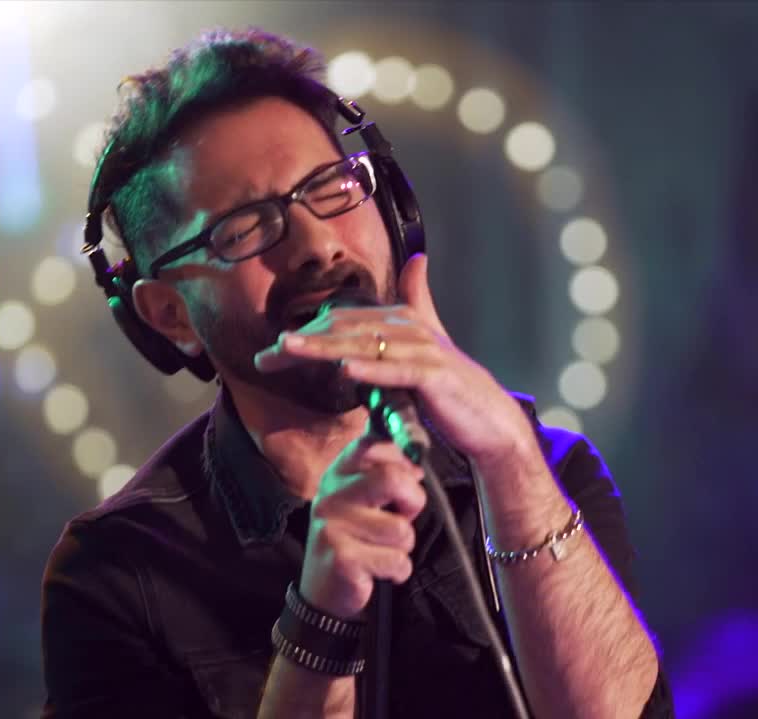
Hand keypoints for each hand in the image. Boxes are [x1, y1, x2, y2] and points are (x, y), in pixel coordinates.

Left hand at [255, 254, 546, 481]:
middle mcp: (411, 327)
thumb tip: (417, 260)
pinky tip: (344, 369)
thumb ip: (419, 300)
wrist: (489, 420)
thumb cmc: (451, 388)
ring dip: (325, 347)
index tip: (271, 354)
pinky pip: (397, 371)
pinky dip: (371, 369)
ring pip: (365, 346)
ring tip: (291, 349)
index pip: (343, 321)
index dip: (306, 334)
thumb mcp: (429, 342)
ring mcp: (424, 351)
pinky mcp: (435, 376)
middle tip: (268, 354)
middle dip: (305, 341)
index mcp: (402, 318)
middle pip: (347, 329)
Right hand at [299, 434, 427, 618]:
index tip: (408, 478)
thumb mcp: (362, 498)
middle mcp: (331, 494)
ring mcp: (333, 526)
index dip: (402, 459)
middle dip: (413, 501)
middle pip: (393, 478)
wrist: (322, 589)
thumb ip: (387, 474)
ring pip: (401, 528)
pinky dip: (398, 570)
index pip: (372, 444)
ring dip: (403, 546)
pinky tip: (377, 570)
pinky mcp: (342, 558)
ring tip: (381, 550)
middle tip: (403, 516)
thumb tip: (417, 464)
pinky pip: (397, 560)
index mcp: (338, 473)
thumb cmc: (354, 538)